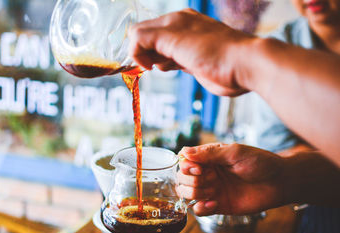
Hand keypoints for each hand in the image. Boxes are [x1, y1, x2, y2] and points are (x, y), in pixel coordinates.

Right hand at [129, 8, 252, 95]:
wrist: (242, 66)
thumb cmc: (212, 51)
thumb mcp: (174, 40)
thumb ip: (147, 38)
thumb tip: (134, 48)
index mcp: (174, 20)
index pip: (141, 30)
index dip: (136, 47)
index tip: (143, 64)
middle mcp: (179, 30)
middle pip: (148, 39)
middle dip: (145, 53)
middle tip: (152, 66)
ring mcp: (187, 46)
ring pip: (159, 51)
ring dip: (155, 60)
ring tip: (165, 67)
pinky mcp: (192, 61)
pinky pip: (170, 60)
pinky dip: (165, 65)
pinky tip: (170, 69)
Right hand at [177, 143, 286, 215]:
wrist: (280, 182)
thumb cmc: (260, 162)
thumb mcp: (234, 152)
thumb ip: (209, 153)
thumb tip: (184, 152)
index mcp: (209, 158)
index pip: (184, 161)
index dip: (186, 166)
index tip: (198, 168)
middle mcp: (207, 173)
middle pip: (182, 178)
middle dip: (192, 180)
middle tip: (212, 178)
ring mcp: (211, 190)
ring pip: (187, 194)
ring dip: (195, 193)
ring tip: (213, 190)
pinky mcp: (218, 206)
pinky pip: (199, 210)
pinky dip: (202, 208)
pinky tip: (215, 203)